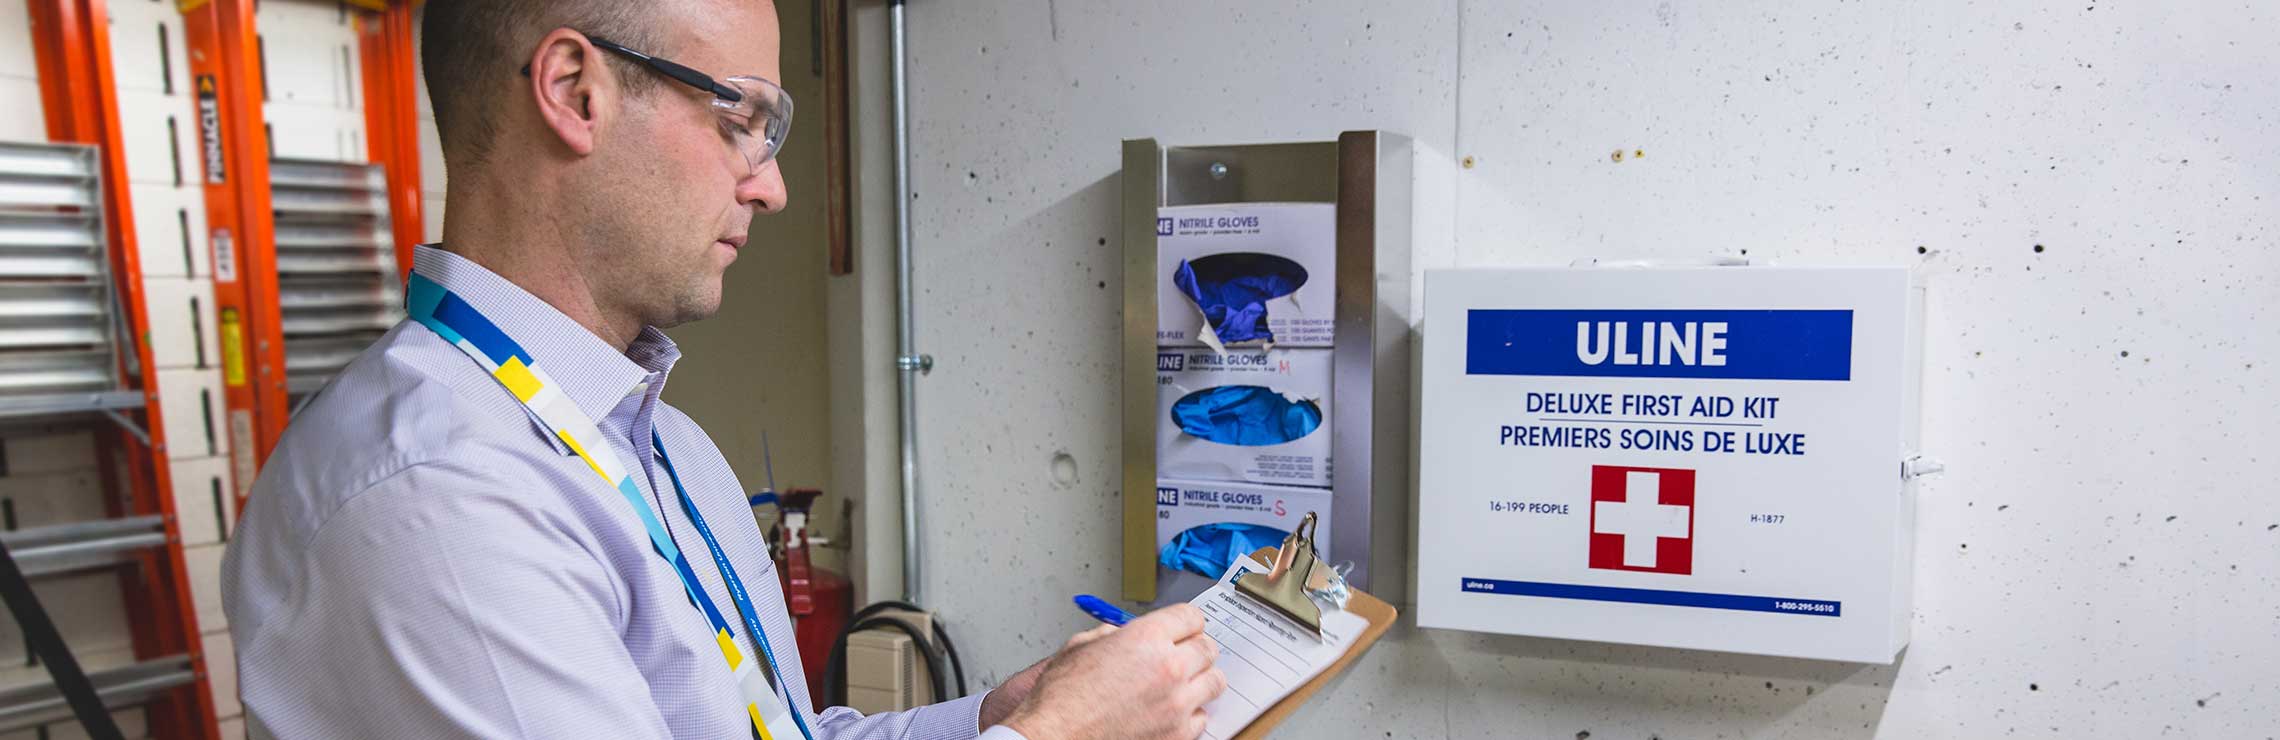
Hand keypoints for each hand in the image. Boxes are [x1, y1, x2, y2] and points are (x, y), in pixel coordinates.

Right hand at [1003, 605, 1225, 739]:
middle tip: (1184, 655)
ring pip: (1214, 682)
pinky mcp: (1177, 735)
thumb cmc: (1061, 700)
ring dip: (1200, 680)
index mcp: (1146, 638)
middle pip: (1208, 648)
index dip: (1186, 622)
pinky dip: (1190, 715)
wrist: (1055, 739)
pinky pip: (1201, 718)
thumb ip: (1114, 635)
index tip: (1185, 629)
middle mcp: (1168, 668)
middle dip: (1195, 649)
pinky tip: (1171, 713)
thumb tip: (1127, 635)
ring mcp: (1177, 705)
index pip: (1191, 617)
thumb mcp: (1080, 647)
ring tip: (1182, 684)